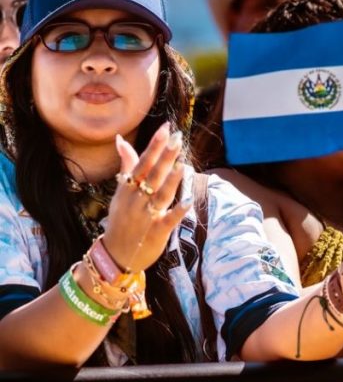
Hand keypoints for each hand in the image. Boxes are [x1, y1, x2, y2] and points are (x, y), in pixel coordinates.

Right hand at [103, 122, 190, 271]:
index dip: (155, 145)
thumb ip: (127, 165)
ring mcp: (146, 215)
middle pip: (152, 175)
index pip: (142, 162)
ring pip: (160, 195)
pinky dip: (177, 211)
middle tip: (177, 137)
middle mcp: (136, 199)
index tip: (166, 128)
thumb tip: (121, 139)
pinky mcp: (157, 231)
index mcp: (128, 188)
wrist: (116, 253)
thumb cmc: (122, 218)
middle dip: (165, 156)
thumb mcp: (121, 191)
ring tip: (181, 165)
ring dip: (170, 181)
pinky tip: (188, 202)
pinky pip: (168, 220)